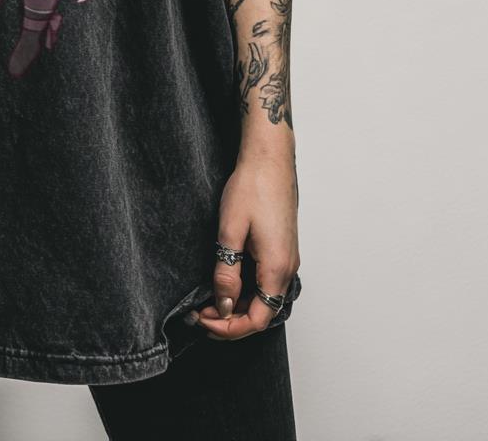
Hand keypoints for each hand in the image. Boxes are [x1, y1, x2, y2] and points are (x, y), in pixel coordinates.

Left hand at [193, 151, 299, 340]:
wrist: (269, 159)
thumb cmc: (252, 187)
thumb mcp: (230, 231)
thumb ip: (227, 272)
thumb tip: (224, 305)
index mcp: (277, 268)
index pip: (257, 319)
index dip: (229, 328)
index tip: (203, 320)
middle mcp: (288, 268)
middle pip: (262, 312)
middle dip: (230, 320)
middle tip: (199, 313)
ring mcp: (287, 258)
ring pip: (264, 298)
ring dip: (238, 305)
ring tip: (208, 300)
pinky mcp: (282, 249)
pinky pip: (266, 281)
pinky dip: (246, 290)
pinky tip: (226, 281)